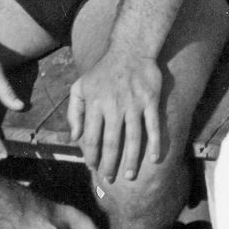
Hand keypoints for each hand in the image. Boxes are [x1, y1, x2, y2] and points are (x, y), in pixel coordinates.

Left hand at [68, 49, 166, 184]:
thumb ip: (74, 112)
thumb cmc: (102, 71)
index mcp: (95, 104)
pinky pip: (153, 127)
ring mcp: (134, 104)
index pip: (92, 138)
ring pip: (133, 139)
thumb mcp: (80, 87)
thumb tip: (74, 137)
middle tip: (110, 178)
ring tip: (130, 176)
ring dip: (132, 160)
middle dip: (110, 164)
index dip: (92, 156)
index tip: (93, 167)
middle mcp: (114, 106)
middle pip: (112, 143)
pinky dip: (155, 144)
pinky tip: (154, 159)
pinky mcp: (151, 101)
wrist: (130, 50)